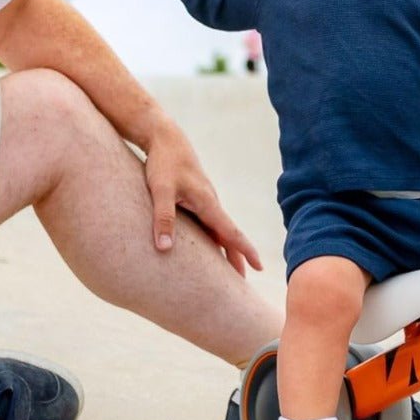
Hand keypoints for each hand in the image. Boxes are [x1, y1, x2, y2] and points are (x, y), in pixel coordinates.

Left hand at [142, 118, 261, 275]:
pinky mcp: (194, 197)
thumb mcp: (160, 190)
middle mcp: (210, 202)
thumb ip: (163, 218)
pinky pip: (207, 222)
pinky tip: (208, 246)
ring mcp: (203, 199)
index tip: (260, 267)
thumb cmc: (163, 163)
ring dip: (225, 249)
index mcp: (207, 203)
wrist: (164, 137)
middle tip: (243, 282)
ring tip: (228, 270)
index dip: (244, 251)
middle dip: (237, 257)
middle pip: (227, 235)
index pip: (230, 232)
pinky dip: (213, 237)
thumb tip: (164, 249)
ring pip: (218, 229)